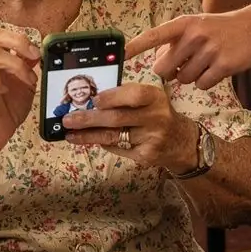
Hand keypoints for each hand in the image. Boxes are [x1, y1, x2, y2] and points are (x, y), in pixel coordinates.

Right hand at [0, 28, 39, 158]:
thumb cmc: (7, 108)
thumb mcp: (25, 84)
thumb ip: (28, 66)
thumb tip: (38, 51)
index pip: (0, 34)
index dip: (20, 39)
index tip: (38, 52)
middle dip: (18, 42)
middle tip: (34, 56)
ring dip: (15, 65)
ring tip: (28, 81)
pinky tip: (5, 90)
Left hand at [63, 82, 198, 172]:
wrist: (181, 142)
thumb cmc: (157, 114)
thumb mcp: (150, 99)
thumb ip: (126, 96)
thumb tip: (92, 99)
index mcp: (156, 97)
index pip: (134, 95)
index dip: (112, 97)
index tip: (93, 99)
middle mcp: (156, 118)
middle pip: (118, 119)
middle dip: (89, 119)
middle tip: (69, 119)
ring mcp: (152, 139)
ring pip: (114, 137)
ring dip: (89, 135)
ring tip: (71, 134)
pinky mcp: (146, 156)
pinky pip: (119, 149)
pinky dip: (104, 144)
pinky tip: (92, 140)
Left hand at [126, 10, 250, 89]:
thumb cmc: (219, 29)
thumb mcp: (195, 25)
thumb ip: (175, 41)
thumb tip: (158, 63)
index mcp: (183, 24)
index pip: (154, 36)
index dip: (136, 47)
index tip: (120, 56)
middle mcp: (194, 35)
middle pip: (164, 69)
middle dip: (169, 73)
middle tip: (183, 66)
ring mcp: (210, 50)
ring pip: (184, 79)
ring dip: (191, 77)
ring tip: (205, 63)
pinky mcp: (224, 65)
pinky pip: (202, 85)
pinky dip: (206, 82)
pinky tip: (216, 70)